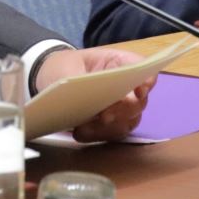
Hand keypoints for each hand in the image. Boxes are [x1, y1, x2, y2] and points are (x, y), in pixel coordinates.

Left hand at [35, 47, 155, 141]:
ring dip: (108, 127)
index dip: (146, 81)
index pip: (142, 69)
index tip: (138, 92)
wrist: (53, 80)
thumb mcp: (64, 67)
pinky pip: (114, 134)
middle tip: (104, 116)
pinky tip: (79, 133)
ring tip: (84, 127)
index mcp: (119, 63)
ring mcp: (123, 107)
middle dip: (122, 110)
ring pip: (128, 121)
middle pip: (138, 102)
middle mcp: (128, 86)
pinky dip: (98, 135)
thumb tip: (87, 96)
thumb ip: (77, 79)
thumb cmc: (64, 67)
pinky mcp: (113, 124)